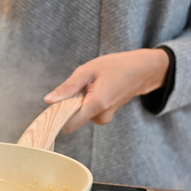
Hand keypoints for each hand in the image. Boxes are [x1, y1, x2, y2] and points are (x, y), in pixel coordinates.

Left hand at [43, 48, 169, 132]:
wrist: (142, 71)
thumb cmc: (116, 66)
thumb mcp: (88, 71)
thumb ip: (68, 87)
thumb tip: (48, 100)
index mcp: (96, 105)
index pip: (68, 124)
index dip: (58, 115)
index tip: (56, 103)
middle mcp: (101, 117)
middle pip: (72, 119)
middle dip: (70, 104)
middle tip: (81, 86)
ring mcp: (104, 118)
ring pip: (80, 115)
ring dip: (79, 101)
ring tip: (92, 85)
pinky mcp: (105, 116)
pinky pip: (88, 113)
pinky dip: (87, 102)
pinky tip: (97, 89)